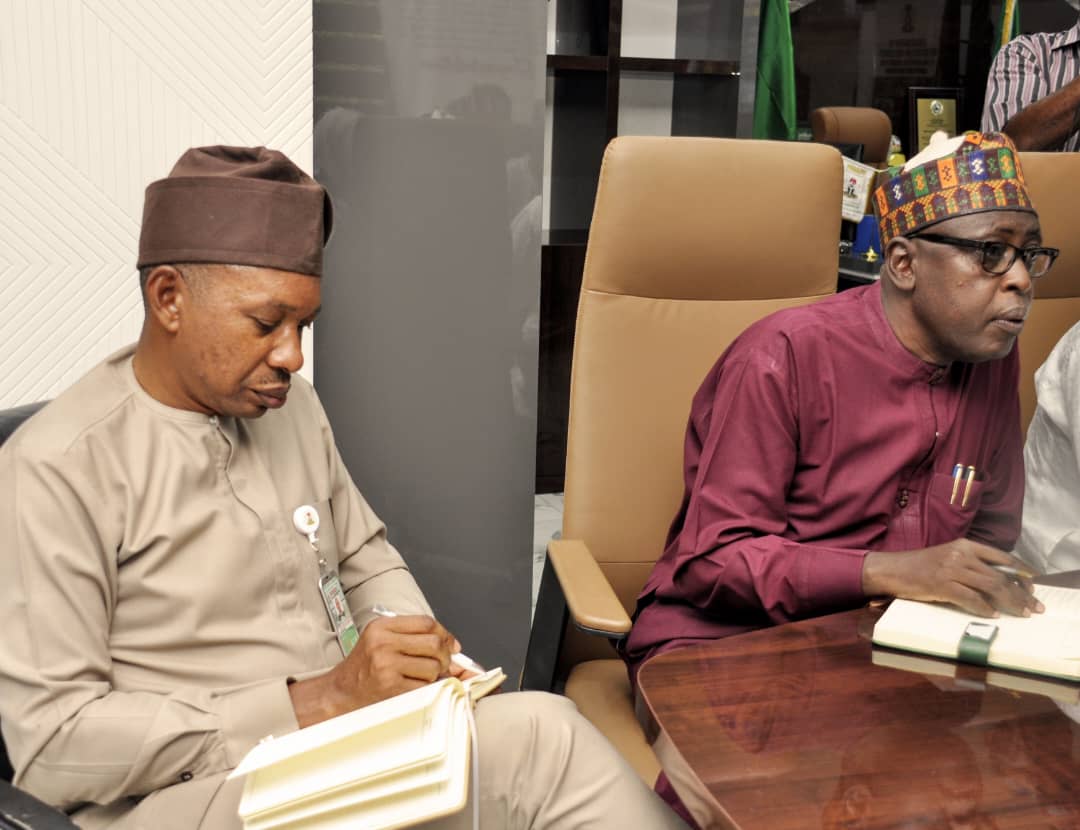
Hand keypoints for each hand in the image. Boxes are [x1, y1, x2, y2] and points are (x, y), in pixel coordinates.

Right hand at [289, 614, 457, 726]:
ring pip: (433, 667)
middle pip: (434, 643)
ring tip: (420, 677)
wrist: (339, 693)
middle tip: (442, 663)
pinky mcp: (390, 687)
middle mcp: (383, 643)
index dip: (445, 634)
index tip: (451, 645)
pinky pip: (425, 686)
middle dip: (445, 656)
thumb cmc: (363, 668)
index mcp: (382, 627)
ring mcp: (386, 666)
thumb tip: (456, 650)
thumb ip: (415, 639)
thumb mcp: (382, 642)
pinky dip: (427, 688)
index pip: (426, 622)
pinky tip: (414, 687)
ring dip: (435, 675)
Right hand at [862, 538, 1044, 617]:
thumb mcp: (949, 557)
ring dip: (1010, 602)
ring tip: (1020, 613)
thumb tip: (999, 581)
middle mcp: (961, 555)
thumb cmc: (920, 566)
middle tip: (1033, 607)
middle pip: (1000, 576)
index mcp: (965, 545)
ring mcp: (951, 570)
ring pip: (991, 587)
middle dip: (1021, 593)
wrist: (892, 569)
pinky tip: (993, 616)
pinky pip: (971, 599)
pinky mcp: (942, 585)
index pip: (1002, 557)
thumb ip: (971, 564)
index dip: (1022, 571)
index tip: (1034, 585)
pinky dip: (984, 609)